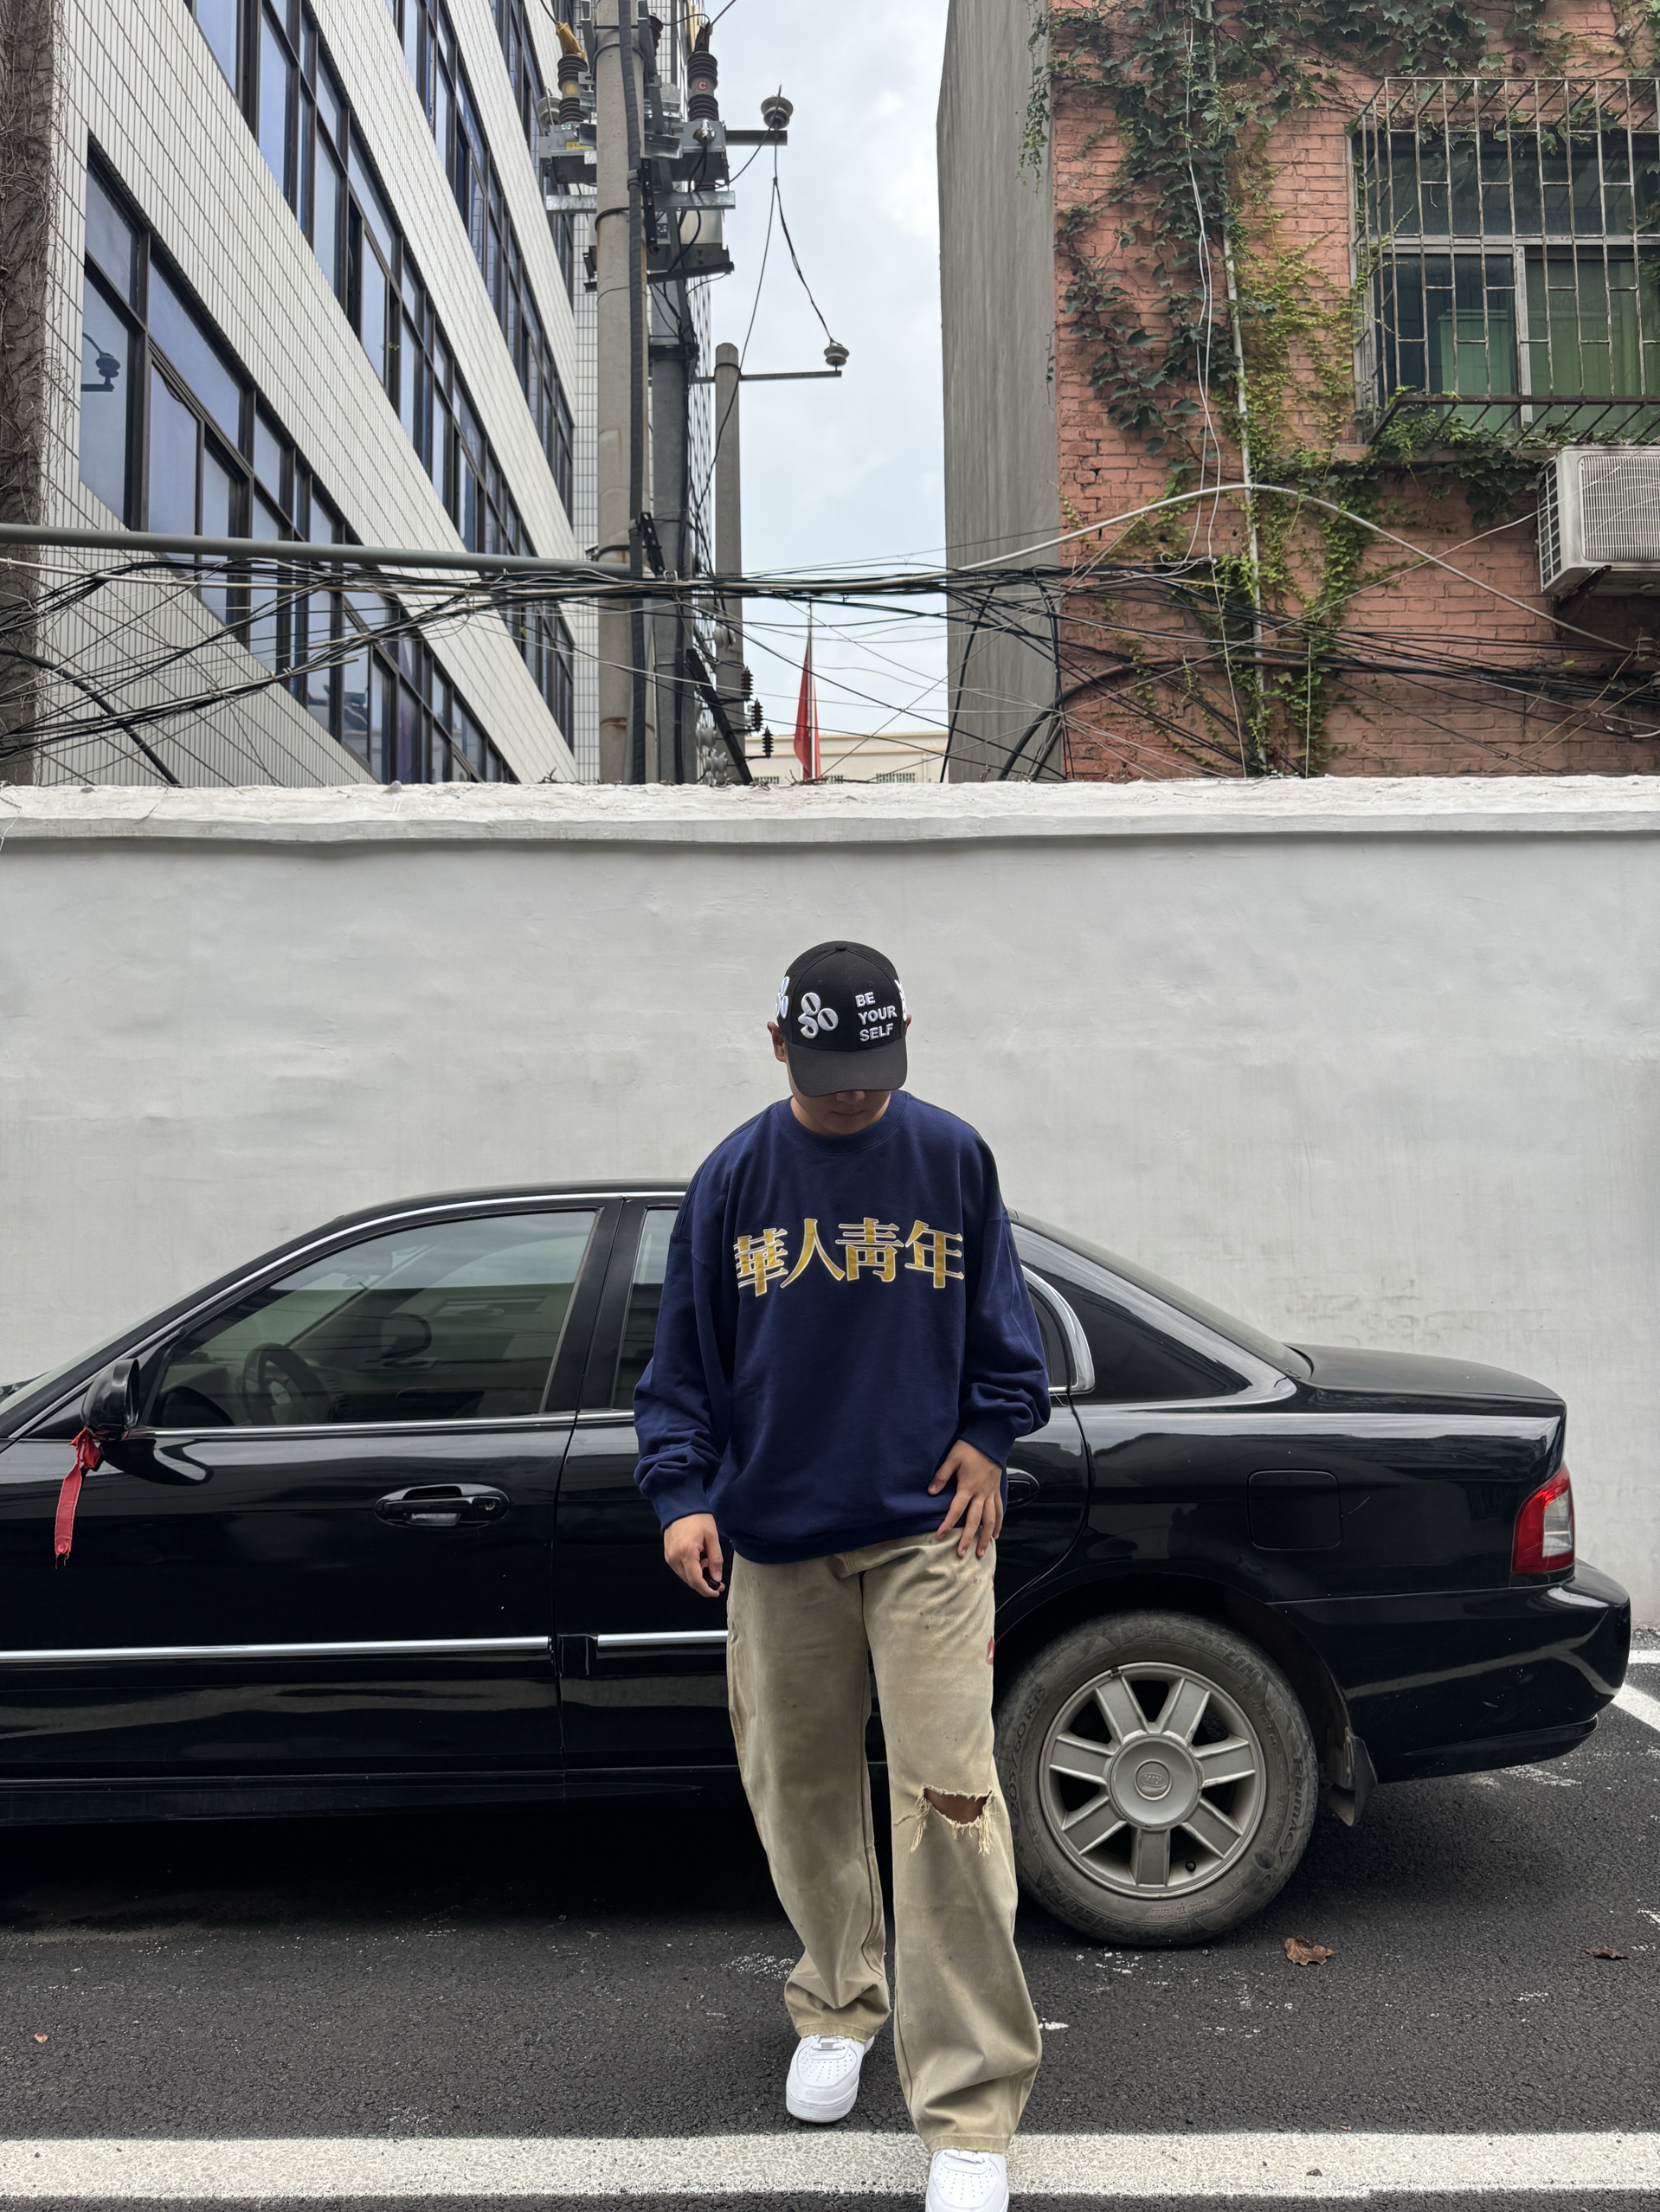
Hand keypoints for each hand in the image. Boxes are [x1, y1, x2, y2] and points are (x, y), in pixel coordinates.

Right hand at [664, 1512, 724, 1596]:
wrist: (679, 1504)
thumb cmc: (696, 1517)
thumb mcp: (712, 1537)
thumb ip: (715, 1559)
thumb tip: (717, 1578)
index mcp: (687, 1553)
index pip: (696, 1581)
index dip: (707, 1590)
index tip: (716, 1591)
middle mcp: (675, 1558)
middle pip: (690, 1581)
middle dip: (704, 1584)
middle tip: (717, 1579)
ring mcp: (669, 1557)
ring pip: (684, 1577)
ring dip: (697, 1576)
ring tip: (707, 1562)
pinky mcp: (668, 1554)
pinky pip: (679, 1569)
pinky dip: (690, 1570)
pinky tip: (698, 1560)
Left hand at [928, 1439, 1003, 1558]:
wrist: (991, 1440)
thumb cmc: (970, 1448)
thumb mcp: (952, 1458)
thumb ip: (942, 1475)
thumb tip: (931, 1492)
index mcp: (968, 1487)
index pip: (957, 1509)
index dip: (948, 1523)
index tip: (940, 1535)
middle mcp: (981, 1494)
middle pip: (975, 1520)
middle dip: (968, 1538)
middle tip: (961, 1553)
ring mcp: (991, 1494)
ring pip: (990, 1520)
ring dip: (985, 1537)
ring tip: (981, 1551)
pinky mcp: (997, 1491)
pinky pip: (1000, 1511)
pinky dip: (998, 1524)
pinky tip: (996, 1535)